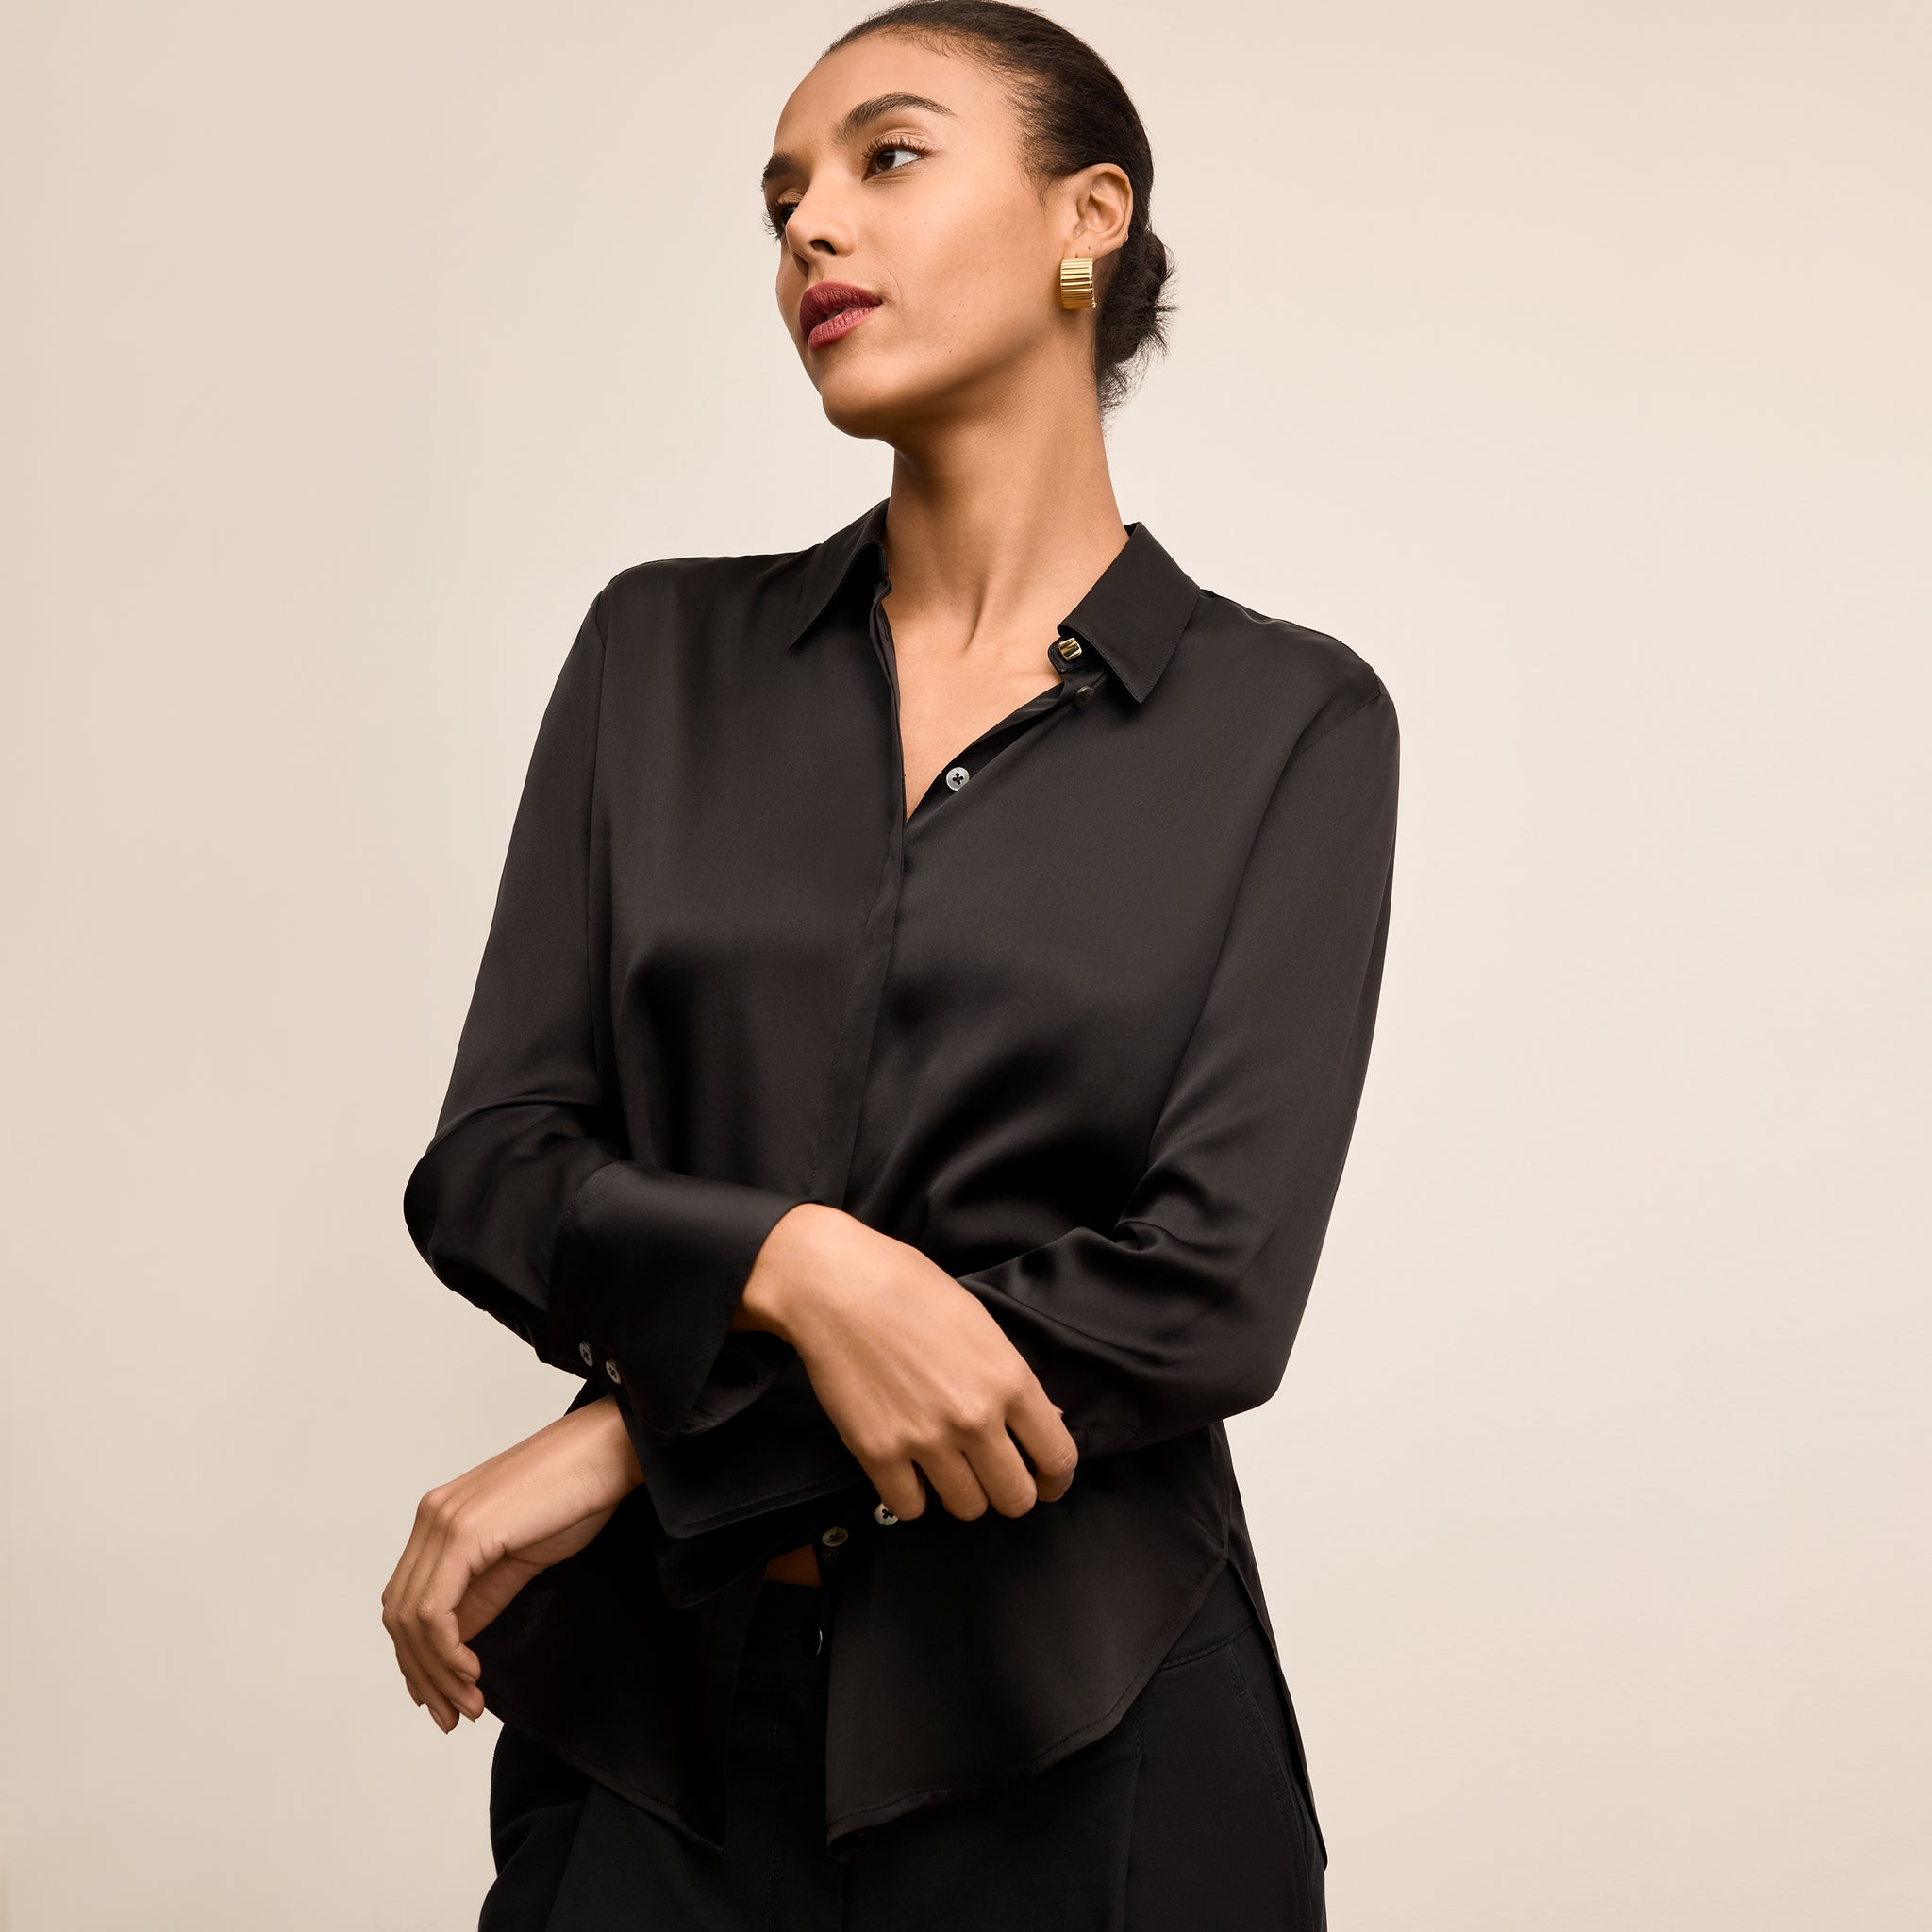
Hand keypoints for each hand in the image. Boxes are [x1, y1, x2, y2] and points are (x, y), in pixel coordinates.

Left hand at [380, 1394, 643, 1732]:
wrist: (611, 1450)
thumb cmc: (578, 1493)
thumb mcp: (520, 1556)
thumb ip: (480, 1594)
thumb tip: (453, 1644)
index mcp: (441, 1518)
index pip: (406, 1601)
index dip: (418, 1659)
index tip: (444, 1700)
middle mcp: (431, 1517)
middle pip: (399, 1615)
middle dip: (423, 1675)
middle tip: (455, 1714)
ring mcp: (443, 1522)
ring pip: (411, 1618)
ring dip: (436, 1672)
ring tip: (469, 1703)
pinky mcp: (463, 1533)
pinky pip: (433, 1610)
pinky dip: (446, 1651)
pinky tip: (473, 1672)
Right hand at [735, 1205, 1079, 1524]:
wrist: (836, 1285)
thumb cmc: (910, 1290)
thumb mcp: (981, 1324)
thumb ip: (1015, 1381)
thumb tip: (1047, 1421)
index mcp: (1009, 1381)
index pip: (1057, 1458)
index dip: (1054, 1480)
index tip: (1045, 1483)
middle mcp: (974, 1418)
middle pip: (1015, 1498)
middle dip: (1009, 1493)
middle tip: (992, 1476)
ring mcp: (925, 1440)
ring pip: (967, 1508)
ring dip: (961, 1493)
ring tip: (946, 1467)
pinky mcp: (878, 1453)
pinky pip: (911, 1507)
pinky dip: (913, 1496)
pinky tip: (908, 1470)